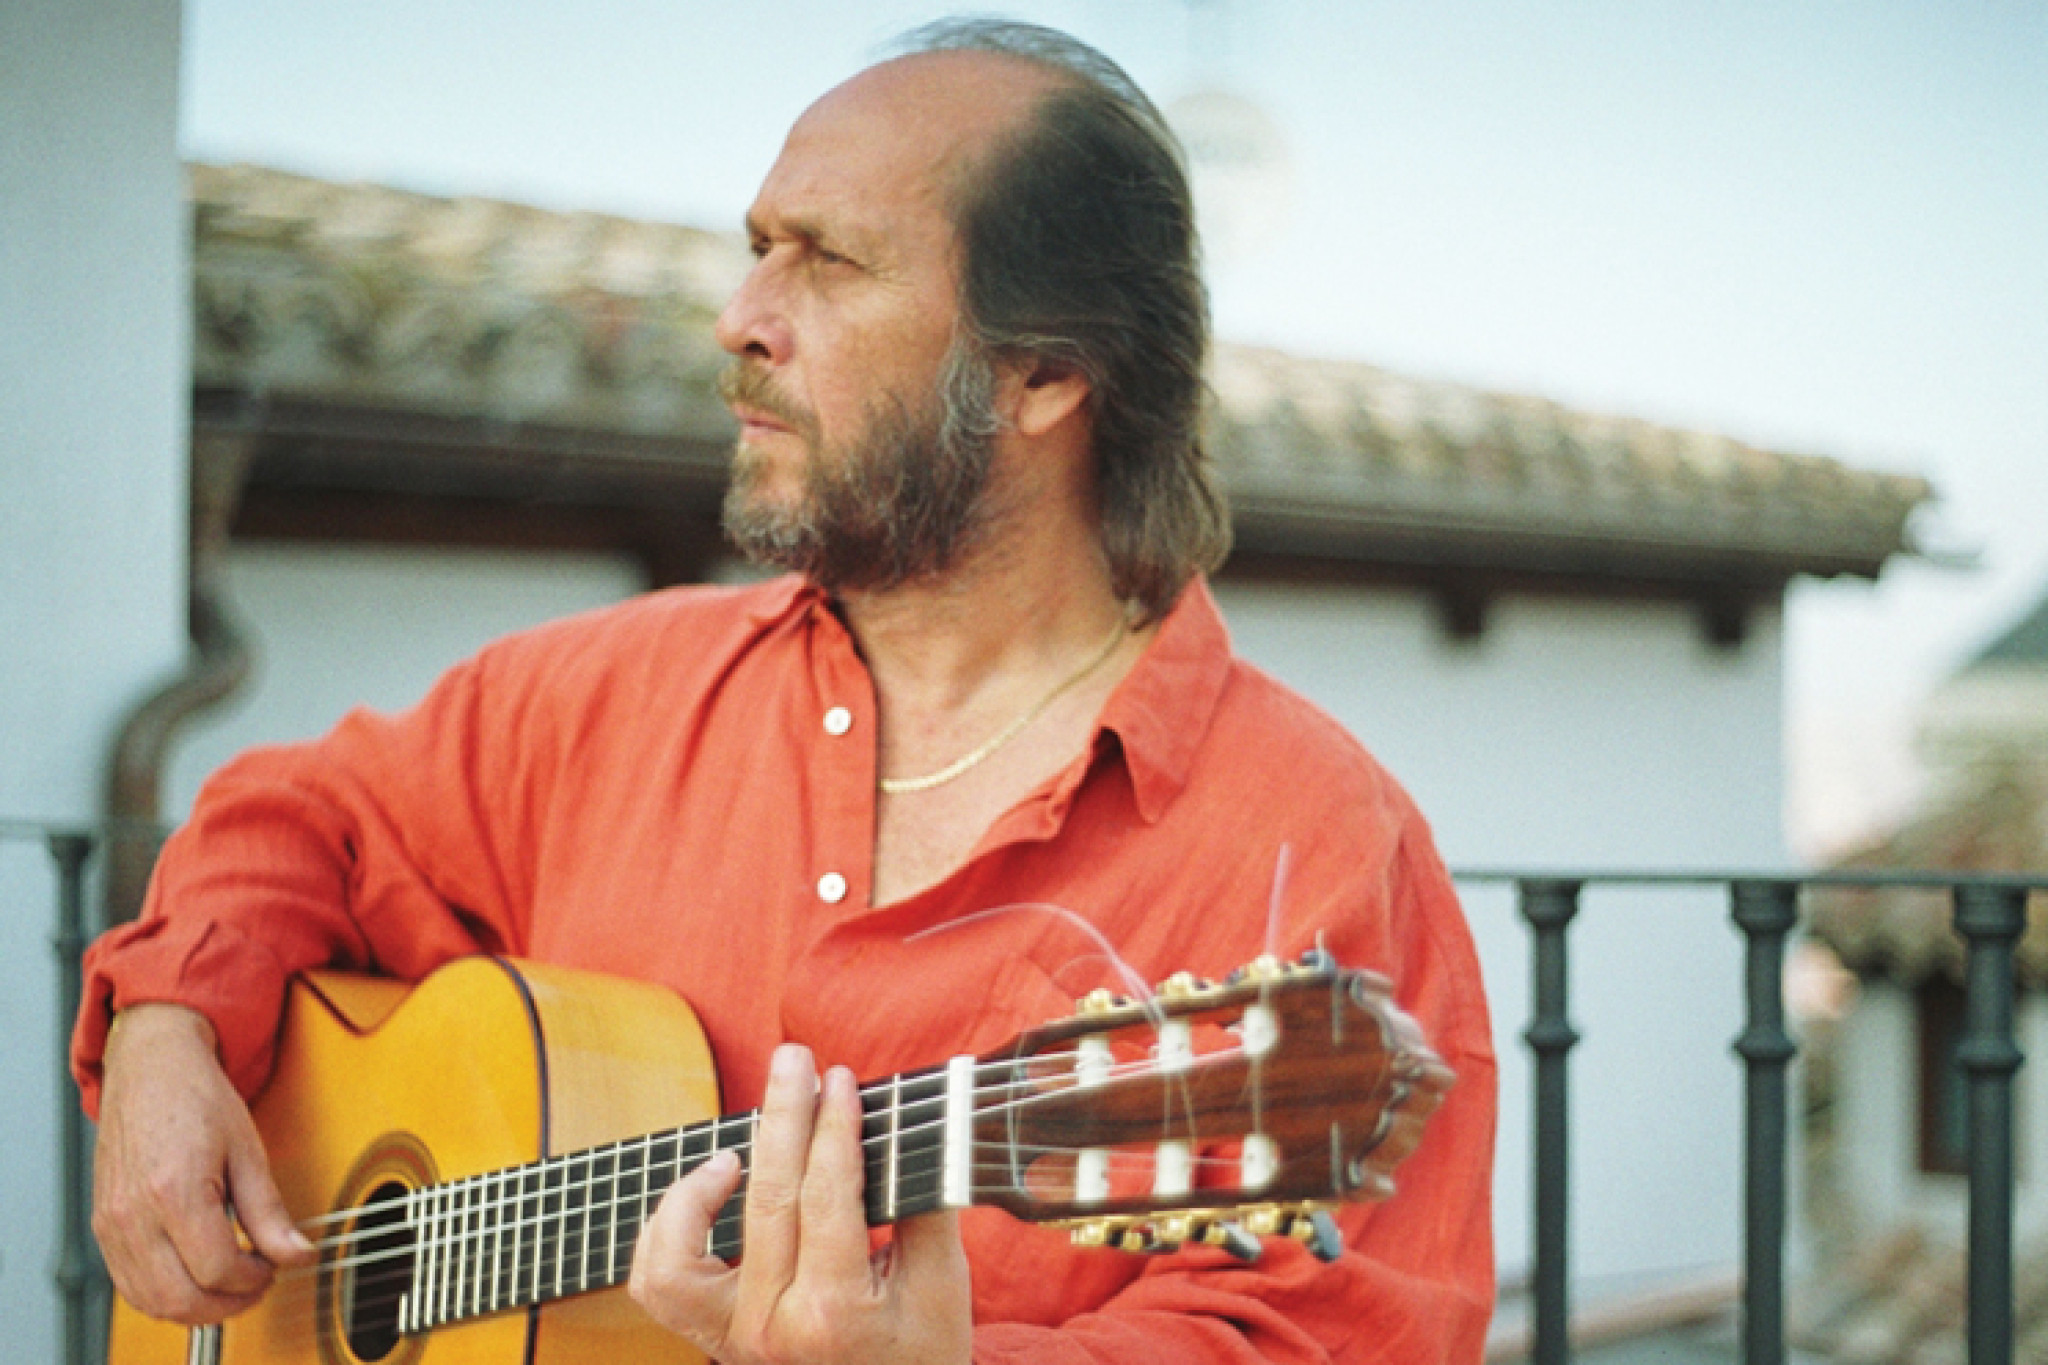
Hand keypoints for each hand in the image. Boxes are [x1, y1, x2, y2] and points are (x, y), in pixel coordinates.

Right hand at [91, 1004, 315, 1321]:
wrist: (150, 1066)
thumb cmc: (196, 1097)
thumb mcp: (247, 1150)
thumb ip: (269, 1212)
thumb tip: (297, 1254)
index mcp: (174, 1190)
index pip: (216, 1268)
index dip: (253, 1278)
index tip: (273, 1265)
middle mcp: (134, 1213)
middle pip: (180, 1297)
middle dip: (228, 1305)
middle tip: (257, 1284)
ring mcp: (112, 1223)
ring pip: (151, 1300)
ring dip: (197, 1308)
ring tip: (232, 1284)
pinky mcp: (103, 1226)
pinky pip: (130, 1284)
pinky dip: (165, 1295)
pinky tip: (196, 1277)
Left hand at [629, 1043, 971, 1364]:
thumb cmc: (923, 1351)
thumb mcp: (943, 1283)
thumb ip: (922, 1203)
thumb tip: (909, 1121)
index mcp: (833, 1314)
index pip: (825, 1195)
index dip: (833, 1127)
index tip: (840, 1078)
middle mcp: (771, 1329)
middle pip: (766, 1200)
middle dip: (782, 1116)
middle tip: (794, 1058)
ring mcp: (733, 1339)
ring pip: (680, 1253)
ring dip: (698, 1188)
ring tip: (733, 1152)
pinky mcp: (713, 1340)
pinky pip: (659, 1283)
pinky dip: (670, 1230)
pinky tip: (710, 1190)